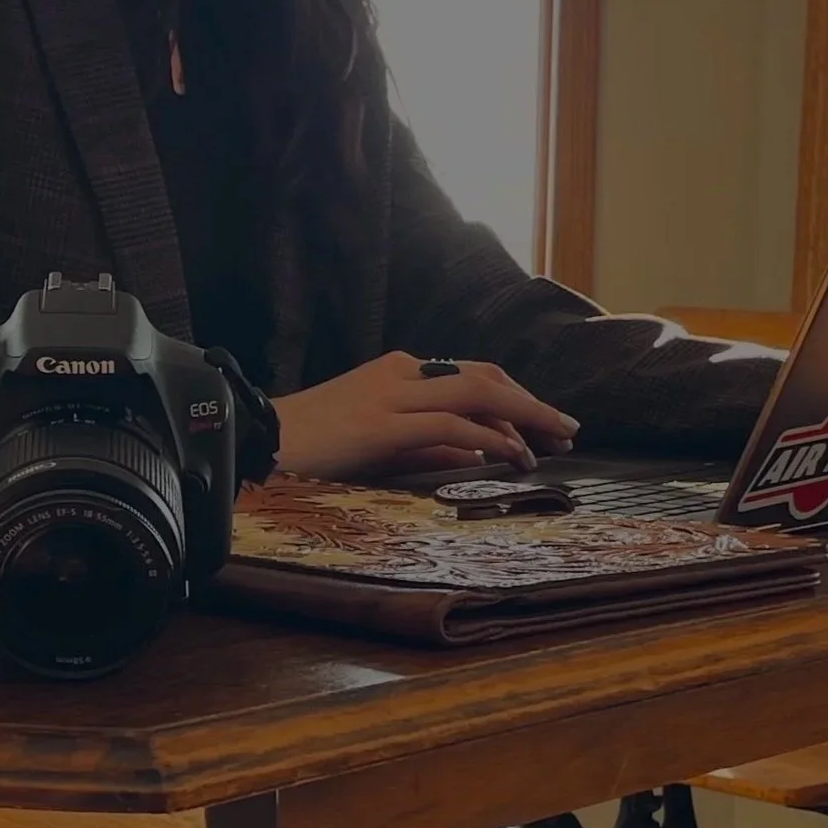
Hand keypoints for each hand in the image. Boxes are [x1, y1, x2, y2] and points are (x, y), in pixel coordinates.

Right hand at [272, 350, 579, 484]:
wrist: (260, 440)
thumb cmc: (314, 444)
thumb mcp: (383, 442)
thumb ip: (429, 446)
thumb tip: (476, 457)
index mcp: (399, 370)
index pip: (472, 376)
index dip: (516, 397)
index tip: (545, 425)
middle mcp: (402, 372)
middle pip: (485, 377)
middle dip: (531, 402)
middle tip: (567, 430)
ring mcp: (394, 394)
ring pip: (477, 395)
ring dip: (523, 418)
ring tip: (552, 443)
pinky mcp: (384, 422)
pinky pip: (451, 426)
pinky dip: (487, 440)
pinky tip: (510, 457)